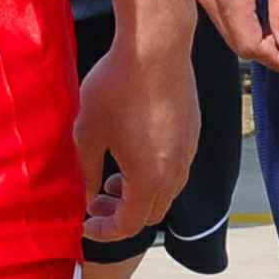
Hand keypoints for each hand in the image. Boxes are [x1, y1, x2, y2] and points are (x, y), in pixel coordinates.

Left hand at [72, 30, 196, 243]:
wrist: (155, 47)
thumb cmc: (115, 88)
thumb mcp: (88, 134)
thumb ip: (87, 172)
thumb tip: (88, 196)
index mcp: (149, 179)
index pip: (128, 225)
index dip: (104, 231)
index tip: (85, 224)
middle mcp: (175, 172)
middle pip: (151, 214)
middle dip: (122, 215)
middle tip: (96, 202)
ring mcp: (188, 152)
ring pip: (166, 191)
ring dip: (139, 194)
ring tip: (112, 176)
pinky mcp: (192, 132)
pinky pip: (175, 168)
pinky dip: (154, 174)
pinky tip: (133, 151)